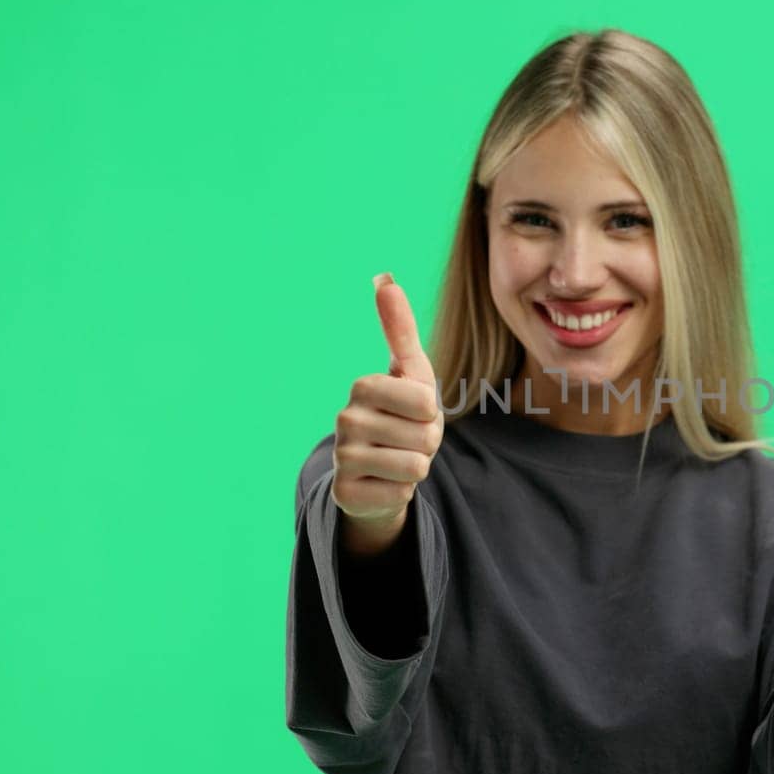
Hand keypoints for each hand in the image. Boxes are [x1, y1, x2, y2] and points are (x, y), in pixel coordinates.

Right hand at [330, 273, 443, 552]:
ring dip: (416, 468)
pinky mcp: (346, 494)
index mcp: (363, 386)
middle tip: (406, 440)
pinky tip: (383, 484)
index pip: (426, 401)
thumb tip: (385, 278)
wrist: (376, 472)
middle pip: (425, 436)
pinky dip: (401, 492)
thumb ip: (399, 328)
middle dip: (428, 443)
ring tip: (396, 460)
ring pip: (416, 467)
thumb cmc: (400, 416)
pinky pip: (401, 494)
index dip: (431, 412)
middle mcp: (345, 420)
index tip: (414, 413)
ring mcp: (342, 459)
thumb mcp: (410, 372)